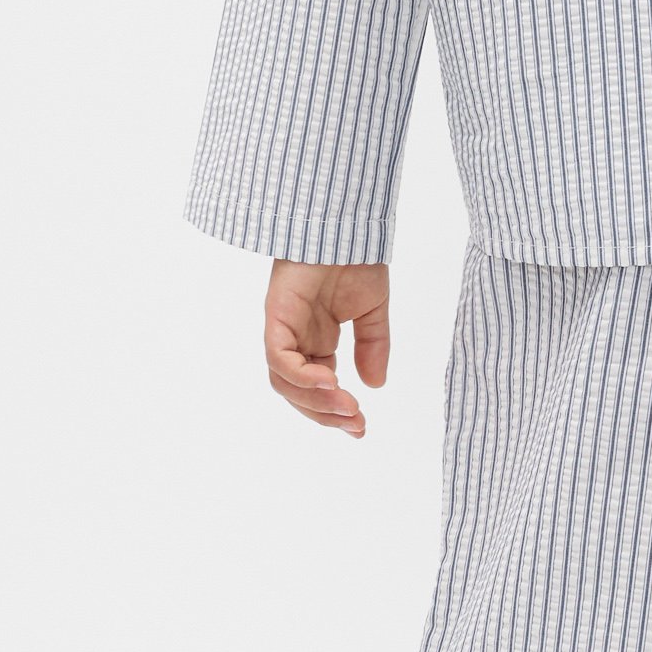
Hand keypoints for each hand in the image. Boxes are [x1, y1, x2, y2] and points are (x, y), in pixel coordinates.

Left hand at [263, 258, 390, 434]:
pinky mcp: (276, 315)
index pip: (318, 387)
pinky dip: (300, 376)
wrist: (345, 223)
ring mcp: (283, 328)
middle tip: (357, 426)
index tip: (361, 427)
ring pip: (285, 382)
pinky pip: (279, 358)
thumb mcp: (372, 310)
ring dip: (316, 401)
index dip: (335, 410)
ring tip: (347, 408)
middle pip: (298, 392)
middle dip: (326, 414)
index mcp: (316, 339)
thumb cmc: (355, 257)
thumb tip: (375, 385)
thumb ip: (373, 345)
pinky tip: (329, 381)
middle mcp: (296, 338)